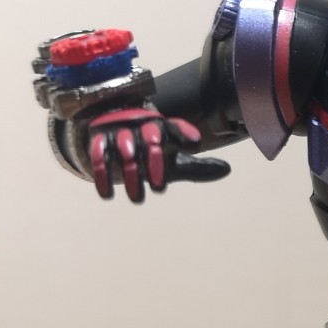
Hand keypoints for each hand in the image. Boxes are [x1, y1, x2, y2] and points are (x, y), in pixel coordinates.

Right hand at [86, 109, 229, 201]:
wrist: (114, 127)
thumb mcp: (173, 158)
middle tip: (160, 188)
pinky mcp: (99, 140)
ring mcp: (120, 133)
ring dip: (131, 176)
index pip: (175, 127)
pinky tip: (108, 196)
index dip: (184, 133)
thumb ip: (197, 166)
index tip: (195, 144)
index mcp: (162, 127)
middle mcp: (141, 127)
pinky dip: (102, 176)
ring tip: (138, 200)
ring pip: (126, 152)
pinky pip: (99, 157)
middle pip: (150, 140)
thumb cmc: (151, 149)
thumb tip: (227, 170)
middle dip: (155, 162)